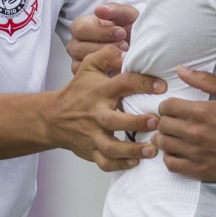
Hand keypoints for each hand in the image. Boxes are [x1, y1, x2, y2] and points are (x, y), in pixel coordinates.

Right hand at [51, 44, 163, 170]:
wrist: (53, 118)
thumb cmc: (78, 91)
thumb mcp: (88, 67)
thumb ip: (107, 54)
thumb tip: (126, 50)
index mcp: (100, 92)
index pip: (122, 84)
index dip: (142, 83)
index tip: (162, 86)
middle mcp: (96, 114)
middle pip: (115, 120)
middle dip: (136, 122)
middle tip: (156, 122)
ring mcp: (93, 135)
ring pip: (111, 147)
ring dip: (131, 150)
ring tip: (152, 150)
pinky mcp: (91, 151)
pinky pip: (105, 162)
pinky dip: (119, 165)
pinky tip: (135, 163)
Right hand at [66, 2, 138, 74]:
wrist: (141, 45)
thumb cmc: (129, 27)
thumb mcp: (127, 15)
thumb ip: (114, 10)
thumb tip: (98, 9)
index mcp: (81, 25)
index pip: (81, 29)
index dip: (102, 32)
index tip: (122, 33)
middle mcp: (75, 43)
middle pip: (79, 48)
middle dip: (105, 48)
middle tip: (125, 47)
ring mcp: (78, 60)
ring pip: (83, 64)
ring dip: (106, 61)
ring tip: (124, 56)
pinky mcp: (85, 75)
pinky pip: (88, 78)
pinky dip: (105, 73)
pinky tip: (119, 67)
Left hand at [154, 65, 215, 184]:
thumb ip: (205, 79)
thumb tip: (181, 70)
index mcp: (201, 112)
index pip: (167, 106)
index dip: (167, 105)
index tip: (174, 108)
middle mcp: (195, 133)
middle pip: (163, 125)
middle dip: (165, 121)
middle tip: (173, 121)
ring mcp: (197, 154)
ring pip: (164, 145)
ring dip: (165, 139)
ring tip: (173, 136)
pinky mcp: (201, 171)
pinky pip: (172, 165)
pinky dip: (170, 158)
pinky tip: (178, 152)